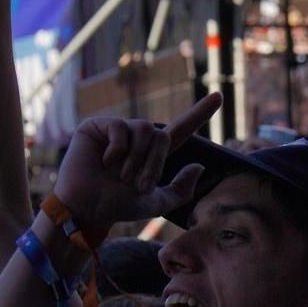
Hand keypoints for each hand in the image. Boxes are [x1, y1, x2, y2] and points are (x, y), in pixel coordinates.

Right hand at [52, 94, 220, 237]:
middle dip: (153, 164)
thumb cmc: (118, 206)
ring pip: (145, 130)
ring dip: (135, 159)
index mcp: (152, 152)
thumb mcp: (156, 202)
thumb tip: (200, 166)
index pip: (182, 129)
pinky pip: (120, 129)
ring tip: (118, 174)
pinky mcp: (96, 126)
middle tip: (134, 183)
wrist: (88, 210)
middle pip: (163, 136)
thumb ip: (181, 189)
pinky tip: (103, 162)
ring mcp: (116, 129)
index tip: (219, 96)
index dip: (200, 112)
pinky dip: (116, 150)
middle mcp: (136, 137)